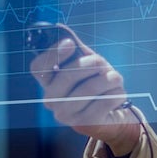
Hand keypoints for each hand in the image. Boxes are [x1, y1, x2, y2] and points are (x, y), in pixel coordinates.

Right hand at [29, 31, 140, 154]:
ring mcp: (66, 115)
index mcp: (48, 83)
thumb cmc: (96, 84)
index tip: (70, 43)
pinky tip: (117, 92)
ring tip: (116, 77)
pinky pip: (104, 101)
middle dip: (89, 64)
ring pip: (88, 89)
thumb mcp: (87, 65)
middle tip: (101, 62)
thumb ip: (78, 51)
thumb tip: (65, 33)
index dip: (53, 53)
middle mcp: (51, 100)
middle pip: (66, 76)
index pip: (38, 67)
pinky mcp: (85, 124)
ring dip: (108, 78)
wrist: (110, 113)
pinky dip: (116, 93)